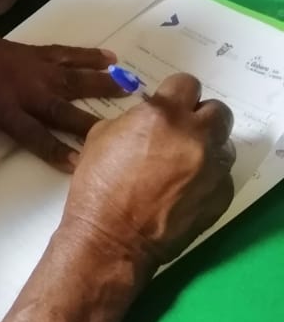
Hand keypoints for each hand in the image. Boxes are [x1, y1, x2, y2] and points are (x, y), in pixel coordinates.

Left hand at [0, 14, 123, 190]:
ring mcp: (28, 66)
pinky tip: (108, 56)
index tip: (81, 166)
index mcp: (3, 108)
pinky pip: (63, 53)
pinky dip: (86, 54)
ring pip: (71, 76)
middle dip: (90, 121)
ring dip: (100, 82)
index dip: (57, 151)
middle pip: (62, 107)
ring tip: (131, 86)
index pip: (36, 135)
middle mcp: (22, 87)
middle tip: (124, 129)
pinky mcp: (29, 51)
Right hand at [63, 72, 235, 272]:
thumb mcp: (102, 135)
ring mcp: (212, 168)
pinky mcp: (222, 195)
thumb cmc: (97, 186)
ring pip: (223, 144)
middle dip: (199, 117)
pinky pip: (222, 176)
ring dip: (206, 148)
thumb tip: (149, 117)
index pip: (187, 83)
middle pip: (217, 110)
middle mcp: (194, 136)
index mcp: (161, 115)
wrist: (110, 238)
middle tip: (181, 131)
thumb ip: (135, 118)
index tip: (170, 105)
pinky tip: (183, 190)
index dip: (176, 94)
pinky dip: (207, 178)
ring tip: (182, 164)